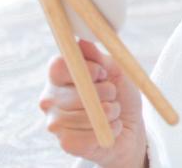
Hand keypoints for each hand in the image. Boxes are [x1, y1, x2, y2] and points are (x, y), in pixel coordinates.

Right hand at [39, 39, 147, 167]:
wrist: (131, 127)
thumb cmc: (121, 94)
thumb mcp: (115, 70)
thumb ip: (99, 56)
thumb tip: (83, 40)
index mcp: (58, 77)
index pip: (58, 66)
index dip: (86, 69)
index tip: (103, 73)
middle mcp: (50, 99)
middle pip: (77, 91)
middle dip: (106, 92)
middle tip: (112, 95)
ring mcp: (54, 123)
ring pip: (87, 114)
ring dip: (111, 111)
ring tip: (113, 112)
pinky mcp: (66, 143)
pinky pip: (90, 135)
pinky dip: (110, 130)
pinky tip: (110, 128)